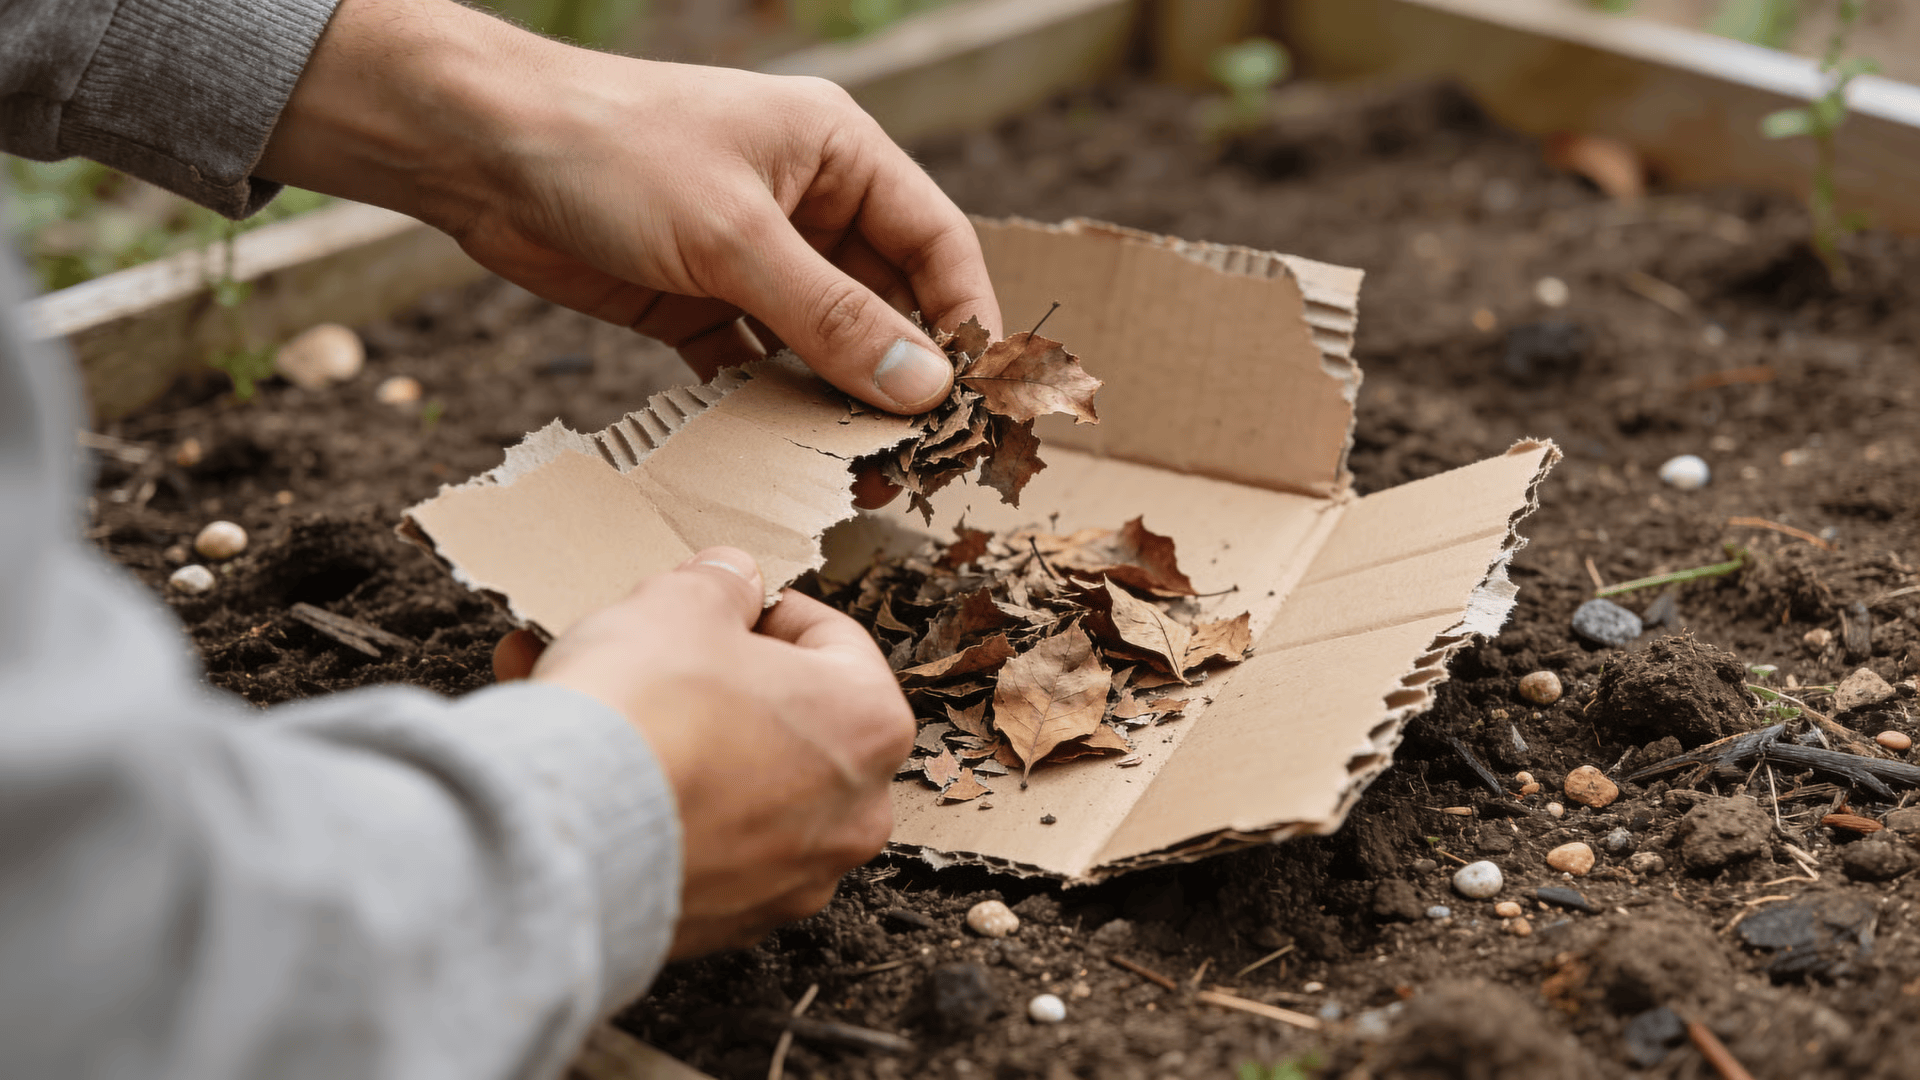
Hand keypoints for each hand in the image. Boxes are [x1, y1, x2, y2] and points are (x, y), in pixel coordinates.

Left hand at [258, 0, 1001, 414]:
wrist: (479, 153)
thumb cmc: (615, 153)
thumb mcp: (734, 236)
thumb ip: (831, 317)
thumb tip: (922, 387)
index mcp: (838, 154)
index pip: (936, 241)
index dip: (966, 318)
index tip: (983, 399)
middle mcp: (808, 203)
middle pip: (886, 299)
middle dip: (902, 372)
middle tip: (921, 452)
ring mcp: (752, 254)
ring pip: (822, 339)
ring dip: (838, 396)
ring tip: (860, 465)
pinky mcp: (700, 300)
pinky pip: (757, 363)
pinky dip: (769, 403)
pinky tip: (780, 449)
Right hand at [495, 548, 912, 957]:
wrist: (567, 838)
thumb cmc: (645, 714)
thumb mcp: (683, 603)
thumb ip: (721, 584)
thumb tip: (731, 581)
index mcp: (870, 726)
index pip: (831, 639)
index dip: (762, 609)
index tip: (718, 604)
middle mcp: (851, 814)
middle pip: (781, 717)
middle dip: (709, 676)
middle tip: (649, 648)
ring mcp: (789, 878)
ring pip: (732, 779)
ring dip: (668, 731)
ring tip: (583, 685)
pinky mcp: (724, 922)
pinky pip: (693, 839)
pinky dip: (650, 798)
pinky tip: (581, 757)